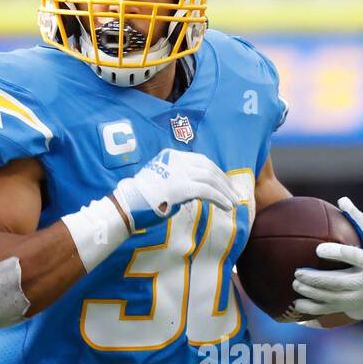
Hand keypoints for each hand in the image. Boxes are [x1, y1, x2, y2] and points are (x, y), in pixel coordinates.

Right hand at [114, 149, 241, 231]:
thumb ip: (179, 179)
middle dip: (225, 182)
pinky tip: (227, 207)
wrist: (127, 206)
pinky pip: (207, 191)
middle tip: (235, 195)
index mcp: (172, 156)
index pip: (202, 161)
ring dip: (225, 192)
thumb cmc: (142, 199)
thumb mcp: (162, 180)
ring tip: (234, 203)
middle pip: (209, 168)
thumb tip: (196, 189)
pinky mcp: (181, 187)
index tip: (226, 185)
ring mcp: (179, 172)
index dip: (217, 173)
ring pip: (211, 179)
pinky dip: (220, 199)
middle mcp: (177, 160)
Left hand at [291, 196, 362, 320]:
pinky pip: (329, 310)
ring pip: (332, 297)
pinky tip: (297, 303)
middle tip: (297, 272)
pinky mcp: (351, 307)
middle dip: (316, 279)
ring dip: (311, 293)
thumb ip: (359, 220)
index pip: (353, 257)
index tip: (318, 249)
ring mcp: (358, 297)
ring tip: (295, 284)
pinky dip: (312, 309)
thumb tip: (342, 199)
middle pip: (338, 282)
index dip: (336, 254)